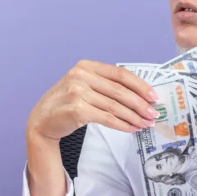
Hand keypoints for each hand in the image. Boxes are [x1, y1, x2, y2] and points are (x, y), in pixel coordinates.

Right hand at [27, 60, 158, 139]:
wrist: (42, 121)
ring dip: (134, 116)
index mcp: (86, 66)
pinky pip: (107, 118)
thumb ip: (105, 85)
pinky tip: (131, 128)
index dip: (140, 85)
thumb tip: (139, 96)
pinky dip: (122, 124)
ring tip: (145, 123)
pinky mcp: (77, 110)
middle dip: (140, 104)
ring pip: (115, 106)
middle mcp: (80, 76)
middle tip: (153, 114)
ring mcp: (77, 92)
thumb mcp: (83, 86)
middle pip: (120, 90)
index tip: (154, 96)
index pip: (120, 74)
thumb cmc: (66, 104)